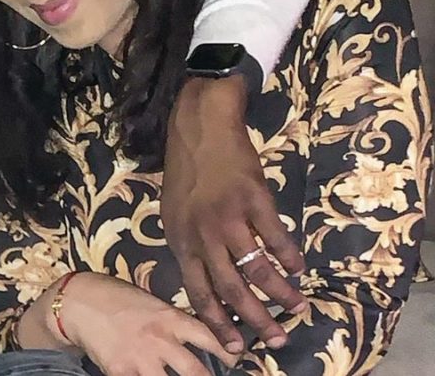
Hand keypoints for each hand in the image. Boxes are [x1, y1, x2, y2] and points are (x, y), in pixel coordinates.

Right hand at [19, 273, 238, 375]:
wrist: (78, 301)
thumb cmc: (114, 297)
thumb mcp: (150, 302)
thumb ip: (172, 321)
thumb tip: (194, 338)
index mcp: (170, 318)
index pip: (210, 337)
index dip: (229, 352)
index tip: (236, 359)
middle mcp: (160, 340)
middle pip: (197, 372)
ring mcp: (140, 359)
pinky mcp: (120, 373)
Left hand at [161, 76, 307, 352]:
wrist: (201, 127)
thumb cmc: (187, 172)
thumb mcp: (175, 214)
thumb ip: (190, 247)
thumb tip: (210, 283)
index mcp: (180, 240)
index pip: (198, 291)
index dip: (217, 321)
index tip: (234, 346)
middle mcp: (202, 233)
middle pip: (230, 288)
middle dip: (254, 319)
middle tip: (275, 338)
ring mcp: (228, 216)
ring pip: (256, 267)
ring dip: (279, 292)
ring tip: (297, 306)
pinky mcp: (254, 198)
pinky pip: (276, 237)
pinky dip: (289, 256)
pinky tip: (298, 267)